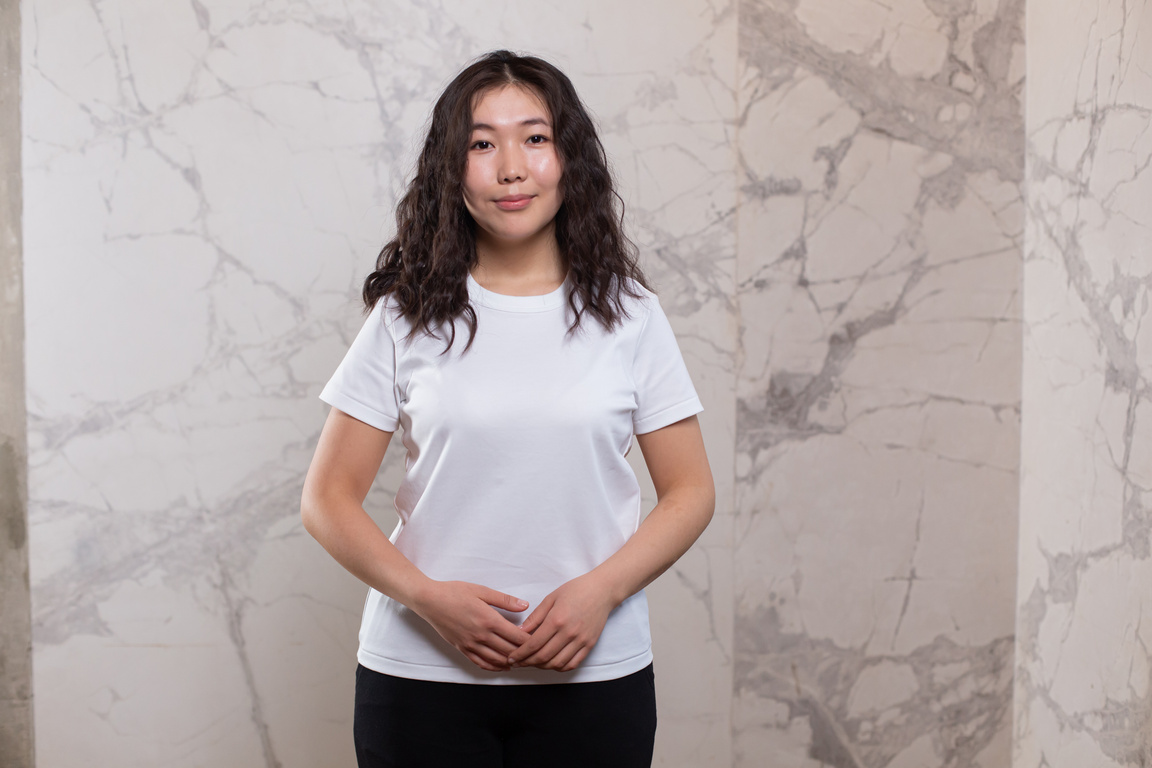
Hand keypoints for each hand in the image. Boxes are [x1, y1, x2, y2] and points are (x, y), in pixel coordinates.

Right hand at [412, 581, 532, 671]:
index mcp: (488, 620)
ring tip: (523, 661)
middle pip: (509, 651)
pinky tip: (502, 665)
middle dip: (524, 654)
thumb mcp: (481, 590)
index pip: (516, 636)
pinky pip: (481, 663)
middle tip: (536, 654)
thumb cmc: (454, 592)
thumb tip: (525, 605)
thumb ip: (504, 600)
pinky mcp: (462, 648)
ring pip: (496, 660)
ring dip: (511, 663)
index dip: (530, 641)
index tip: (540, 640)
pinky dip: (494, 666)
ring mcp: (470, 644)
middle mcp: (481, 635)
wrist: (429, 600)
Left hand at [506, 573, 616, 671]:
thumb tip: (520, 631)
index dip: (520, 654)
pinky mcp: (589, 645)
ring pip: (557, 663)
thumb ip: (536, 616)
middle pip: (544, 657)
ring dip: (542, 667)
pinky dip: (559, 667)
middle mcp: (569, 633)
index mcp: (556, 620)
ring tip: (533, 663)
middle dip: (527, 663)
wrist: (602, 590)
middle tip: (518, 663)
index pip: (534, 644)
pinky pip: (572, 663)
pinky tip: (551, 664)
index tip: (511, 658)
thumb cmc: (576, 590)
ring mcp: (581, 640)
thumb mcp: (551, 598)